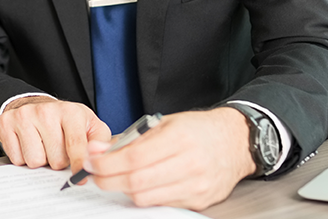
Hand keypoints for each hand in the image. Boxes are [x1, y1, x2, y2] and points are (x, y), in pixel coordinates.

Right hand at [0, 96, 110, 171]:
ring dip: (41, 160)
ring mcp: (24, 116)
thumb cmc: (66, 120)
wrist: (36, 105)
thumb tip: (99, 159)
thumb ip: (100, 143)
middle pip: (55, 159)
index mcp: (70, 112)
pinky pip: (16, 158)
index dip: (79, 165)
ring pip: (35, 161)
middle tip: (57, 148)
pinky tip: (29, 143)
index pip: (76, 145)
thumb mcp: (90, 126)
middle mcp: (46, 111)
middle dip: (58, 161)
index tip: (80, 179)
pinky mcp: (6, 123)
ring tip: (43, 145)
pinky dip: (23, 157)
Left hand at [83, 108, 255, 209]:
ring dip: (125, 190)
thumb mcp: (164, 124)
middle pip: (136, 182)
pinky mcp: (200, 201)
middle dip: (108, 180)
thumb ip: (130, 139)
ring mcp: (196, 185)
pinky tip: (143, 184)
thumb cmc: (199, 130)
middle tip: (96, 175)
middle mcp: (190, 163)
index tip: (90, 163)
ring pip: (146, 198)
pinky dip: (146, 196)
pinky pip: (162, 204)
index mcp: (179, 138)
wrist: (236, 142)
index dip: (106, 164)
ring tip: (118, 179)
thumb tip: (97, 150)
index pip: (133, 158)